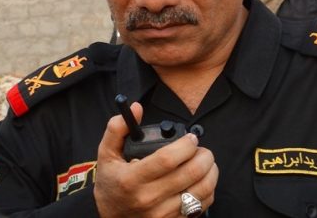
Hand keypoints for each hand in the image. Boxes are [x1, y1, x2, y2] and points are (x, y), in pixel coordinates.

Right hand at [94, 102, 217, 216]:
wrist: (112, 216)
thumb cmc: (111, 184)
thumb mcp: (106, 155)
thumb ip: (118, 129)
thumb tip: (136, 108)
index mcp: (132, 179)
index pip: (167, 159)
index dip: (185, 145)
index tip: (190, 138)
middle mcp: (148, 198)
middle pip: (190, 173)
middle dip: (204, 155)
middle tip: (201, 149)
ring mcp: (162, 213)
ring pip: (201, 190)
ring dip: (210, 171)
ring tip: (205, 162)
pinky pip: (201, 206)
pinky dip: (207, 190)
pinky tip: (201, 180)